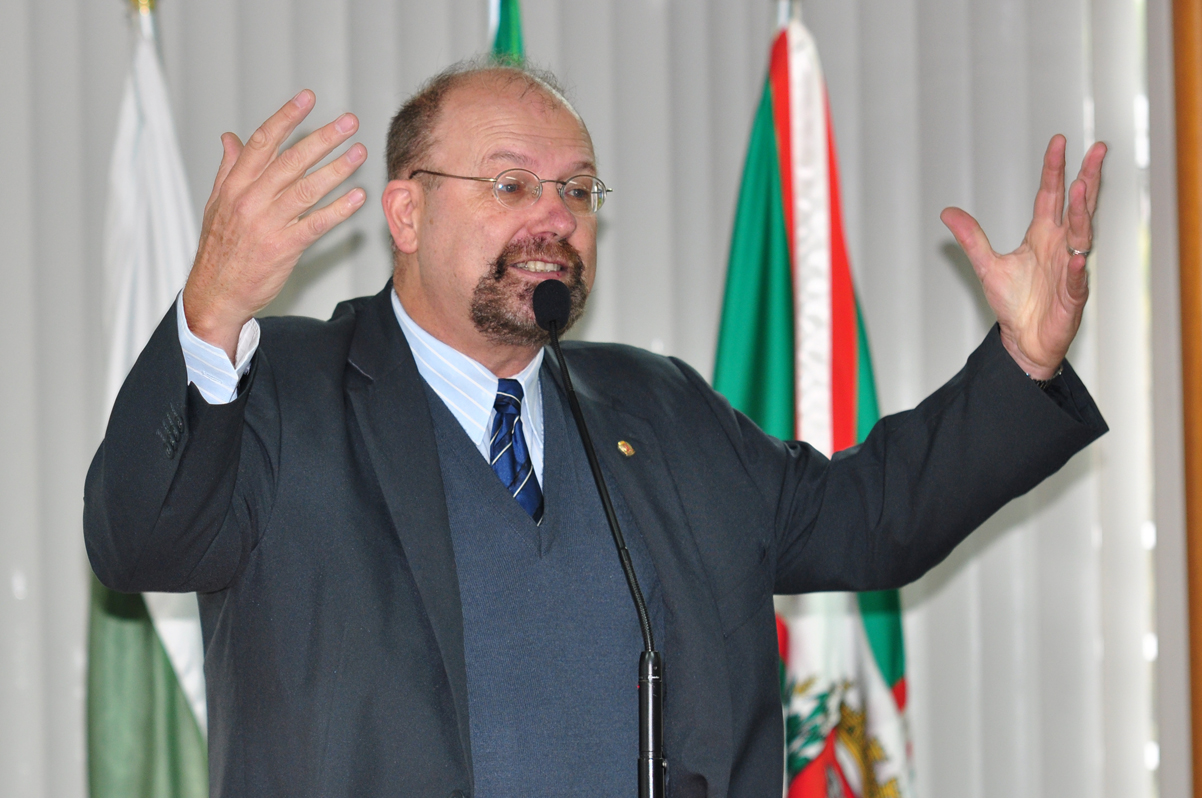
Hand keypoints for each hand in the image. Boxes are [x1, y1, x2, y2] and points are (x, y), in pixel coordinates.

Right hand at [182, 90, 367, 359]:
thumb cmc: (219, 248)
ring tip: (359, 153)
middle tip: (349, 122)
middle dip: (323, 138)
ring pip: (307, 188)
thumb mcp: (216, 204)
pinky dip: (338, 209)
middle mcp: (251, 199)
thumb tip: (230, 138)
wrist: (215, 292)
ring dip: (337, 168)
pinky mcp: (284, 247)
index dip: (287, 117)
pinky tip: (358, 196)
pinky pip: (316, 224)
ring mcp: (267, 223)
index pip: (263, 142)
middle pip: (291, 160)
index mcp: (235, 185)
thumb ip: (228, 169)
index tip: (308, 98)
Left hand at [940, 135, 1106, 379]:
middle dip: (1088, 178)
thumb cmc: (1014, 303)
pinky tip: (1076, 258)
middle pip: (1078, 207)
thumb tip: (947, 212)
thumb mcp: (987, 265)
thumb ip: (971, 238)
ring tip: (1084, 188)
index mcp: (1043, 236)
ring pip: (1081, 236)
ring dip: (1082, 213)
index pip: (1051, 195)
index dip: (1055, 169)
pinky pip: (1076, 280)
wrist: (1023, 340)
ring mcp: (1070, 270)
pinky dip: (1076, 269)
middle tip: (1097, 150)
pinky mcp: (1072, 296)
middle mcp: (1061, 247)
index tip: (1059, 142)